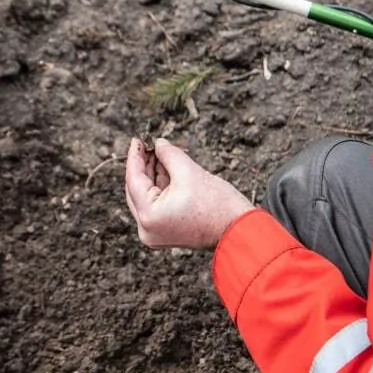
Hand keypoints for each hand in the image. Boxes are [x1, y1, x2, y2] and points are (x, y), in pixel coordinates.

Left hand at [124, 137, 253, 248]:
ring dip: (153, 175)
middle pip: (136, 190)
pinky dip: (160, 188)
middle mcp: (147, 229)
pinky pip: (156, 205)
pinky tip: (165, 169)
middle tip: (150, 144)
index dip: (135, 156)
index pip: (133, 179)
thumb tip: (158, 144)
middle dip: (144, 165)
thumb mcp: (189, 171)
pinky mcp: (165, 232)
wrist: (239, 231)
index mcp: (149, 215)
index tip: (138, 139)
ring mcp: (155, 233)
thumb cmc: (218, 206)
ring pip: (146, 197)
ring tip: (160, 154)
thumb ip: (168, 154)